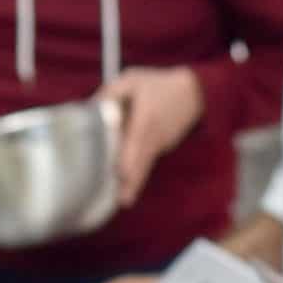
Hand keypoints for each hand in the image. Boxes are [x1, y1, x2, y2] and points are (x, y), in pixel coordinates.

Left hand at [98, 67, 204, 207]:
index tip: (121, 175)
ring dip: (132, 181)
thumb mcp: (132, 80)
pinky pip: (145, 162)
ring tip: (121, 198)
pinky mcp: (161, 150)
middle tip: (121, 202)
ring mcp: (160, 146)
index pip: (137, 143)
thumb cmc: (158, 84)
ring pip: (143, 167)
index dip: (129, 159)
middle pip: (141, 164)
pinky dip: (135, 170)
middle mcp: (154, 137)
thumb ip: (109, 94)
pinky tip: (123, 180)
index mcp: (146, 119)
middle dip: (131, 184)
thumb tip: (88, 110)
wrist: (195, 92)